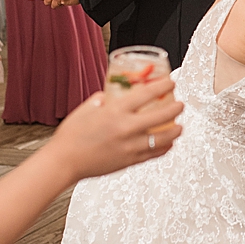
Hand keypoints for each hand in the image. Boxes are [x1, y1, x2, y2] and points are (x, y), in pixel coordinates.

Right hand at [45, 76, 182, 178]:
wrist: (64, 161)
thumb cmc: (71, 136)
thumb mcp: (86, 108)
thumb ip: (102, 100)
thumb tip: (111, 95)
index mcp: (115, 111)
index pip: (147, 94)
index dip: (163, 86)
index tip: (171, 82)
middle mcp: (126, 128)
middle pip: (162, 116)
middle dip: (176, 108)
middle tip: (180, 104)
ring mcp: (130, 146)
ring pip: (163, 138)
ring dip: (175, 131)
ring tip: (179, 127)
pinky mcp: (130, 161)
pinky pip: (154, 154)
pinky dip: (164, 148)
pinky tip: (168, 144)